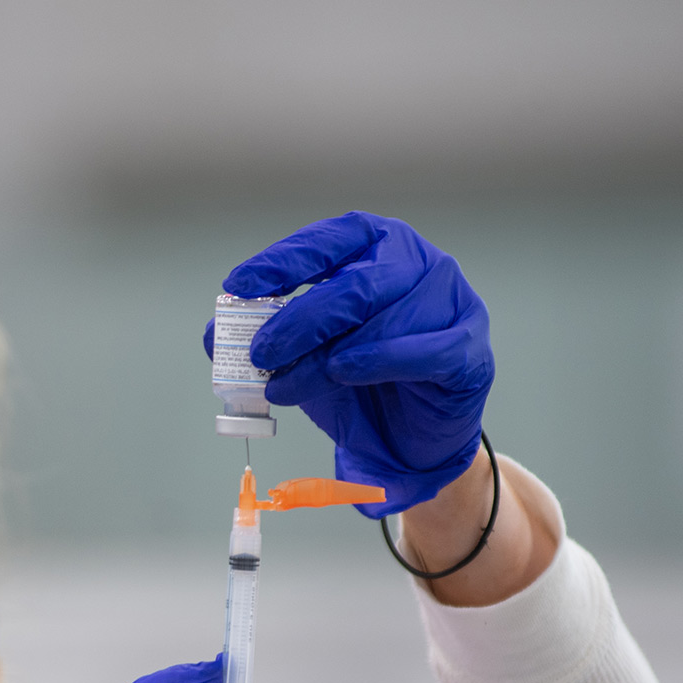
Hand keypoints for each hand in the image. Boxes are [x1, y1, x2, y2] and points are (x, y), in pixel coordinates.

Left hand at [205, 211, 492, 517]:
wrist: (408, 443)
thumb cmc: (357, 386)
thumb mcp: (301, 360)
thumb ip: (262, 342)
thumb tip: (212, 335)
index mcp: (377, 248)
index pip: (329, 240)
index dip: (283, 260)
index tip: (238, 286)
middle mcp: (418, 264)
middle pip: (354, 283)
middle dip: (298, 320)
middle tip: (259, 354)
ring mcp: (452, 302)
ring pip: (385, 316)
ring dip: (328, 356)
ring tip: (288, 386)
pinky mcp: (469, 348)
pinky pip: (426, 350)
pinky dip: (379, 360)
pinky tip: (345, 372)